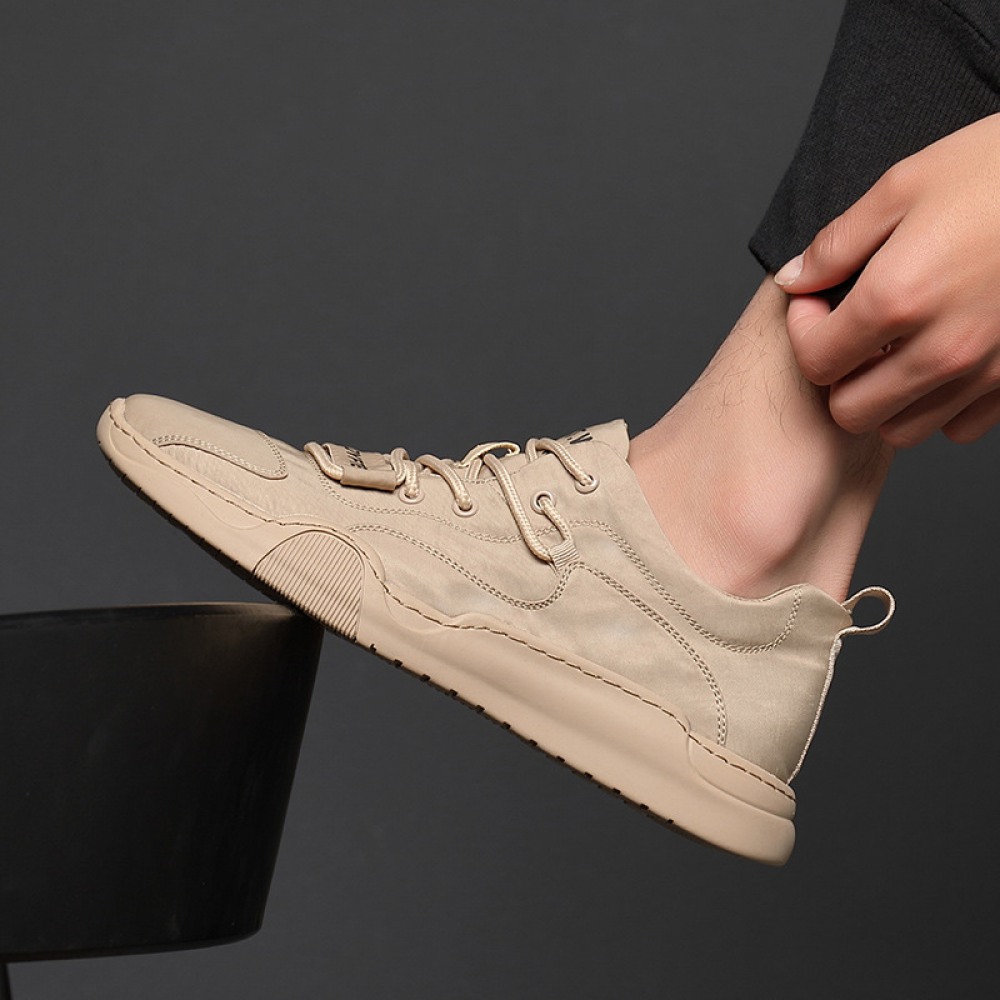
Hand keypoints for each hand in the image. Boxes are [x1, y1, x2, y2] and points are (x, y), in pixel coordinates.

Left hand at [774, 112, 999, 446]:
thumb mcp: (905, 185)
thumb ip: (837, 244)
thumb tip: (794, 279)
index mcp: (898, 298)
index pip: (815, 362)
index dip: (804, 332)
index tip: (820, 304)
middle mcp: (941, 349)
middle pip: (851, 412)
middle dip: (839, 377)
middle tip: (851, 334)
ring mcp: (985, 372)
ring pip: (901, 429)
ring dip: (885, 398)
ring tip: (895, 349)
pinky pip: (959, 426)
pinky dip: (940, 404)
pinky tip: (941, 360)